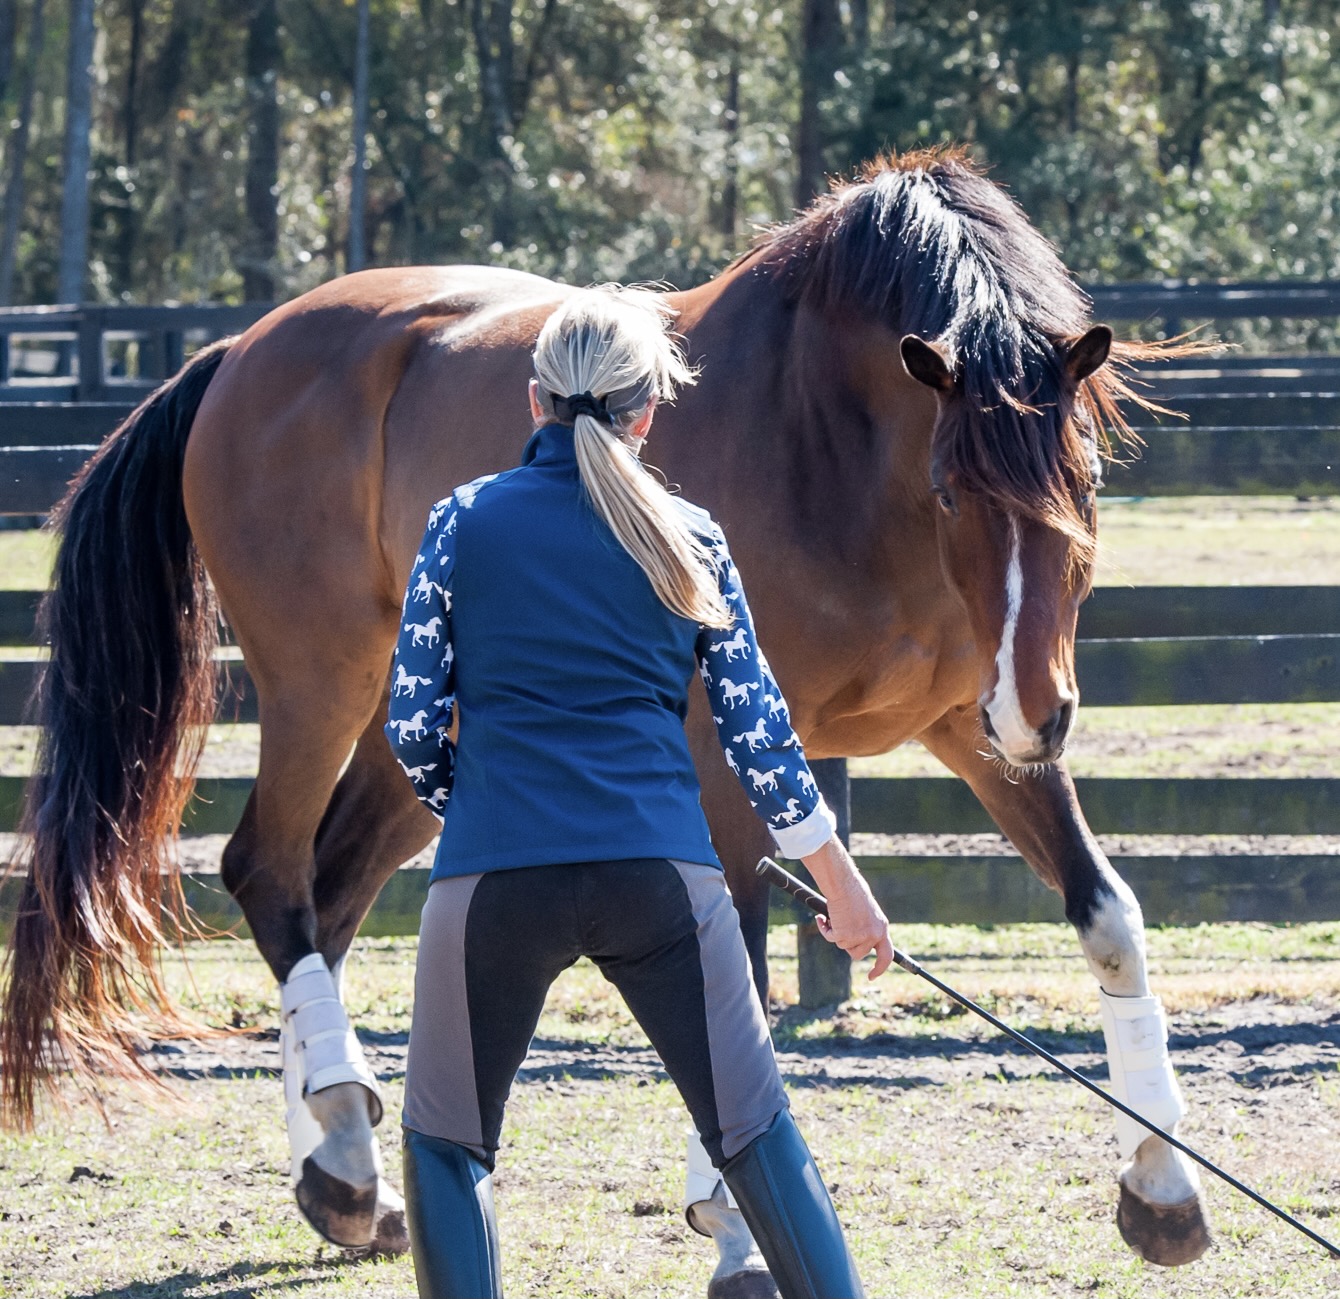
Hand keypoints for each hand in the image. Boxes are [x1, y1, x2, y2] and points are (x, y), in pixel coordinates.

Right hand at [801, 836, 893, 978]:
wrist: (843, 883)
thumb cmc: (852, 891)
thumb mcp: (866, 911)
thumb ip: (866, 926)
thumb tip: (856, 941)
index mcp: (882, 927)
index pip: (887, 955)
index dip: (880, 968)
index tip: (872, 976)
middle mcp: (873, 934)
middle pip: (858, 954)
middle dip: (847, 945)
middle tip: (838, 931)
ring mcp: (860, 936)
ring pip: (843, 946)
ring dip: (835, 934)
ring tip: (833, 917)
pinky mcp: (845, 935)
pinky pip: (831, 938)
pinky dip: (824, 929)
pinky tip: (822, 917)